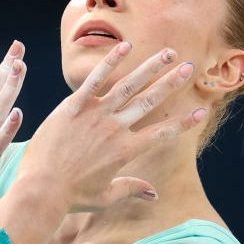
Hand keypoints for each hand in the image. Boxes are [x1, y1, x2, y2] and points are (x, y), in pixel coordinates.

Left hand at [16, 42, 207, 212]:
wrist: (42, 189)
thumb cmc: (72, 197)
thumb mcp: (105, 197)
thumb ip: (130, 189)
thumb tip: (154, 194)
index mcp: (126, 151)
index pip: (162, 133)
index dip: (184, 122)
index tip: (202, 111)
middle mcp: (115, 129)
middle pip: (150, 101)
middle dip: (172, 83)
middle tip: (191, 68)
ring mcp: (95, 115)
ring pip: (129, 86)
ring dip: (151, 68)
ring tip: (169, 53)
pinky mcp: (73, 107)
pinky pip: (95, 80)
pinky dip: (111, 62)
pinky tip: (127, 46)